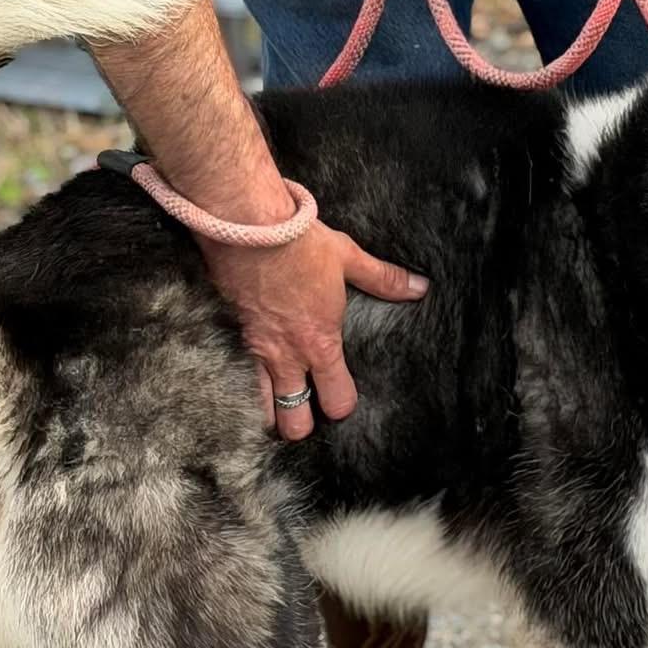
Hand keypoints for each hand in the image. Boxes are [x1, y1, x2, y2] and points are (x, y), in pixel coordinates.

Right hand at [205, 224, 427, 440]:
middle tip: (305, 409)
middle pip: (294, 423)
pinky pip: (233, 380)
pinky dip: (239, 388)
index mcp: (321, 344)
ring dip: (268, 412)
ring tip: (275, 405)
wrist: (246, 224)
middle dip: (301, 423)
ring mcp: (254, 352)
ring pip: (259, 410)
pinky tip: (243, 382)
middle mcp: (287, 358)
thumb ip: (383, 279)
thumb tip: (419, 287)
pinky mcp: (228, 338)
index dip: (342, 406)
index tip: (340, 398)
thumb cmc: (298, 241)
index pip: (337, 401)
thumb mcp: (347, 257)